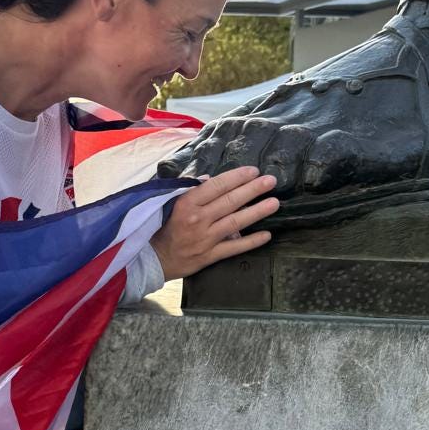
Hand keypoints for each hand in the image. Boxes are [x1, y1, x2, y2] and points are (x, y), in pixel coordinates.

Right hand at [150, 167, 277, 279]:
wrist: (154, 258)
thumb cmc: (163, 226)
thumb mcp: (171, 202)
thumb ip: (190, 189)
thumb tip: (209, 178)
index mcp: (187, 203)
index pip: (217, 186)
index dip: (237, 177)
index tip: (253, 171)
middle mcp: (198, 219)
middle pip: (230, 201)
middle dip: (253, 190)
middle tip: (271, 181)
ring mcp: (205, 238)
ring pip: (236, 222)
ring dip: (257, 212)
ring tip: (274, 203)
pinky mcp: (210, 255)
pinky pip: (234, 248)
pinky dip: (251, 242)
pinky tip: (267, 235)